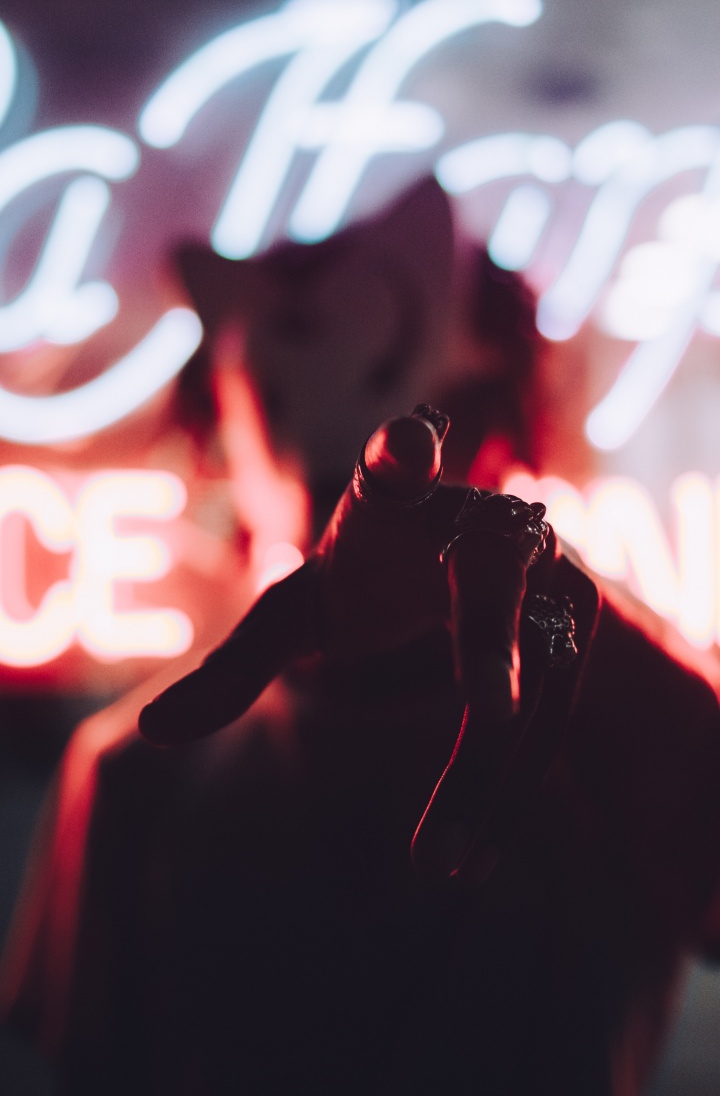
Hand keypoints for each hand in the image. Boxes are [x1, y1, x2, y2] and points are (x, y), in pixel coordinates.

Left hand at [139, 406, 598, 881]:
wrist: (490, 567)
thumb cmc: (377, 577)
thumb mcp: (305, 610)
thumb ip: (238, 663)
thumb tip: (151, 732)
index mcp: (398, 504)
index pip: (400, 461)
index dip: (407, 452)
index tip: (409, 442)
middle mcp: (481, 530)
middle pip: (493, 581)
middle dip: (494, 639)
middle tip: (494, 704)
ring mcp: (541, 586)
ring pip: (526, 685)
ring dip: (483, 775)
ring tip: (437, 862)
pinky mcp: (574, 645)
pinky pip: (547, 729)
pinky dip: (505, 796)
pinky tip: (473, 862)